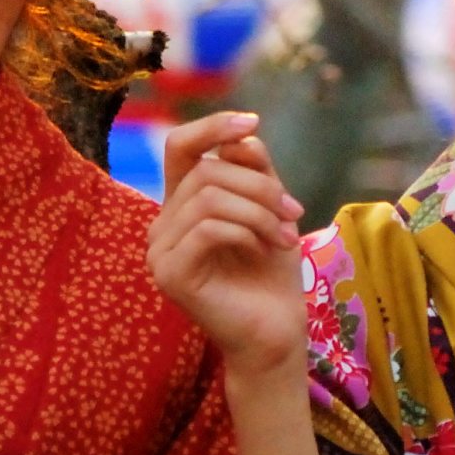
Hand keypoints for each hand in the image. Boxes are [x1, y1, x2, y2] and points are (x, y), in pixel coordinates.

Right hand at [147, 113, 309, 380]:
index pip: (180, 146)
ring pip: (208, 198)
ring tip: (286, 235)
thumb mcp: (269, 208)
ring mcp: (159, 251)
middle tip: (294, 212)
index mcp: (181, 204)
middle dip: (259, 186)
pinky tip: (264, 250)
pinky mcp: (169, 274)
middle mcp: (161, 224)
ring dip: (258, 211)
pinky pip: (207, 229)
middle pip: (205, 172)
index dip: (213, 126)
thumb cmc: (271, 273)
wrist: (275, 332)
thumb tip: (244, 135)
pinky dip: (246, 232)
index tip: (253, 121)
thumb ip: (254, 170)